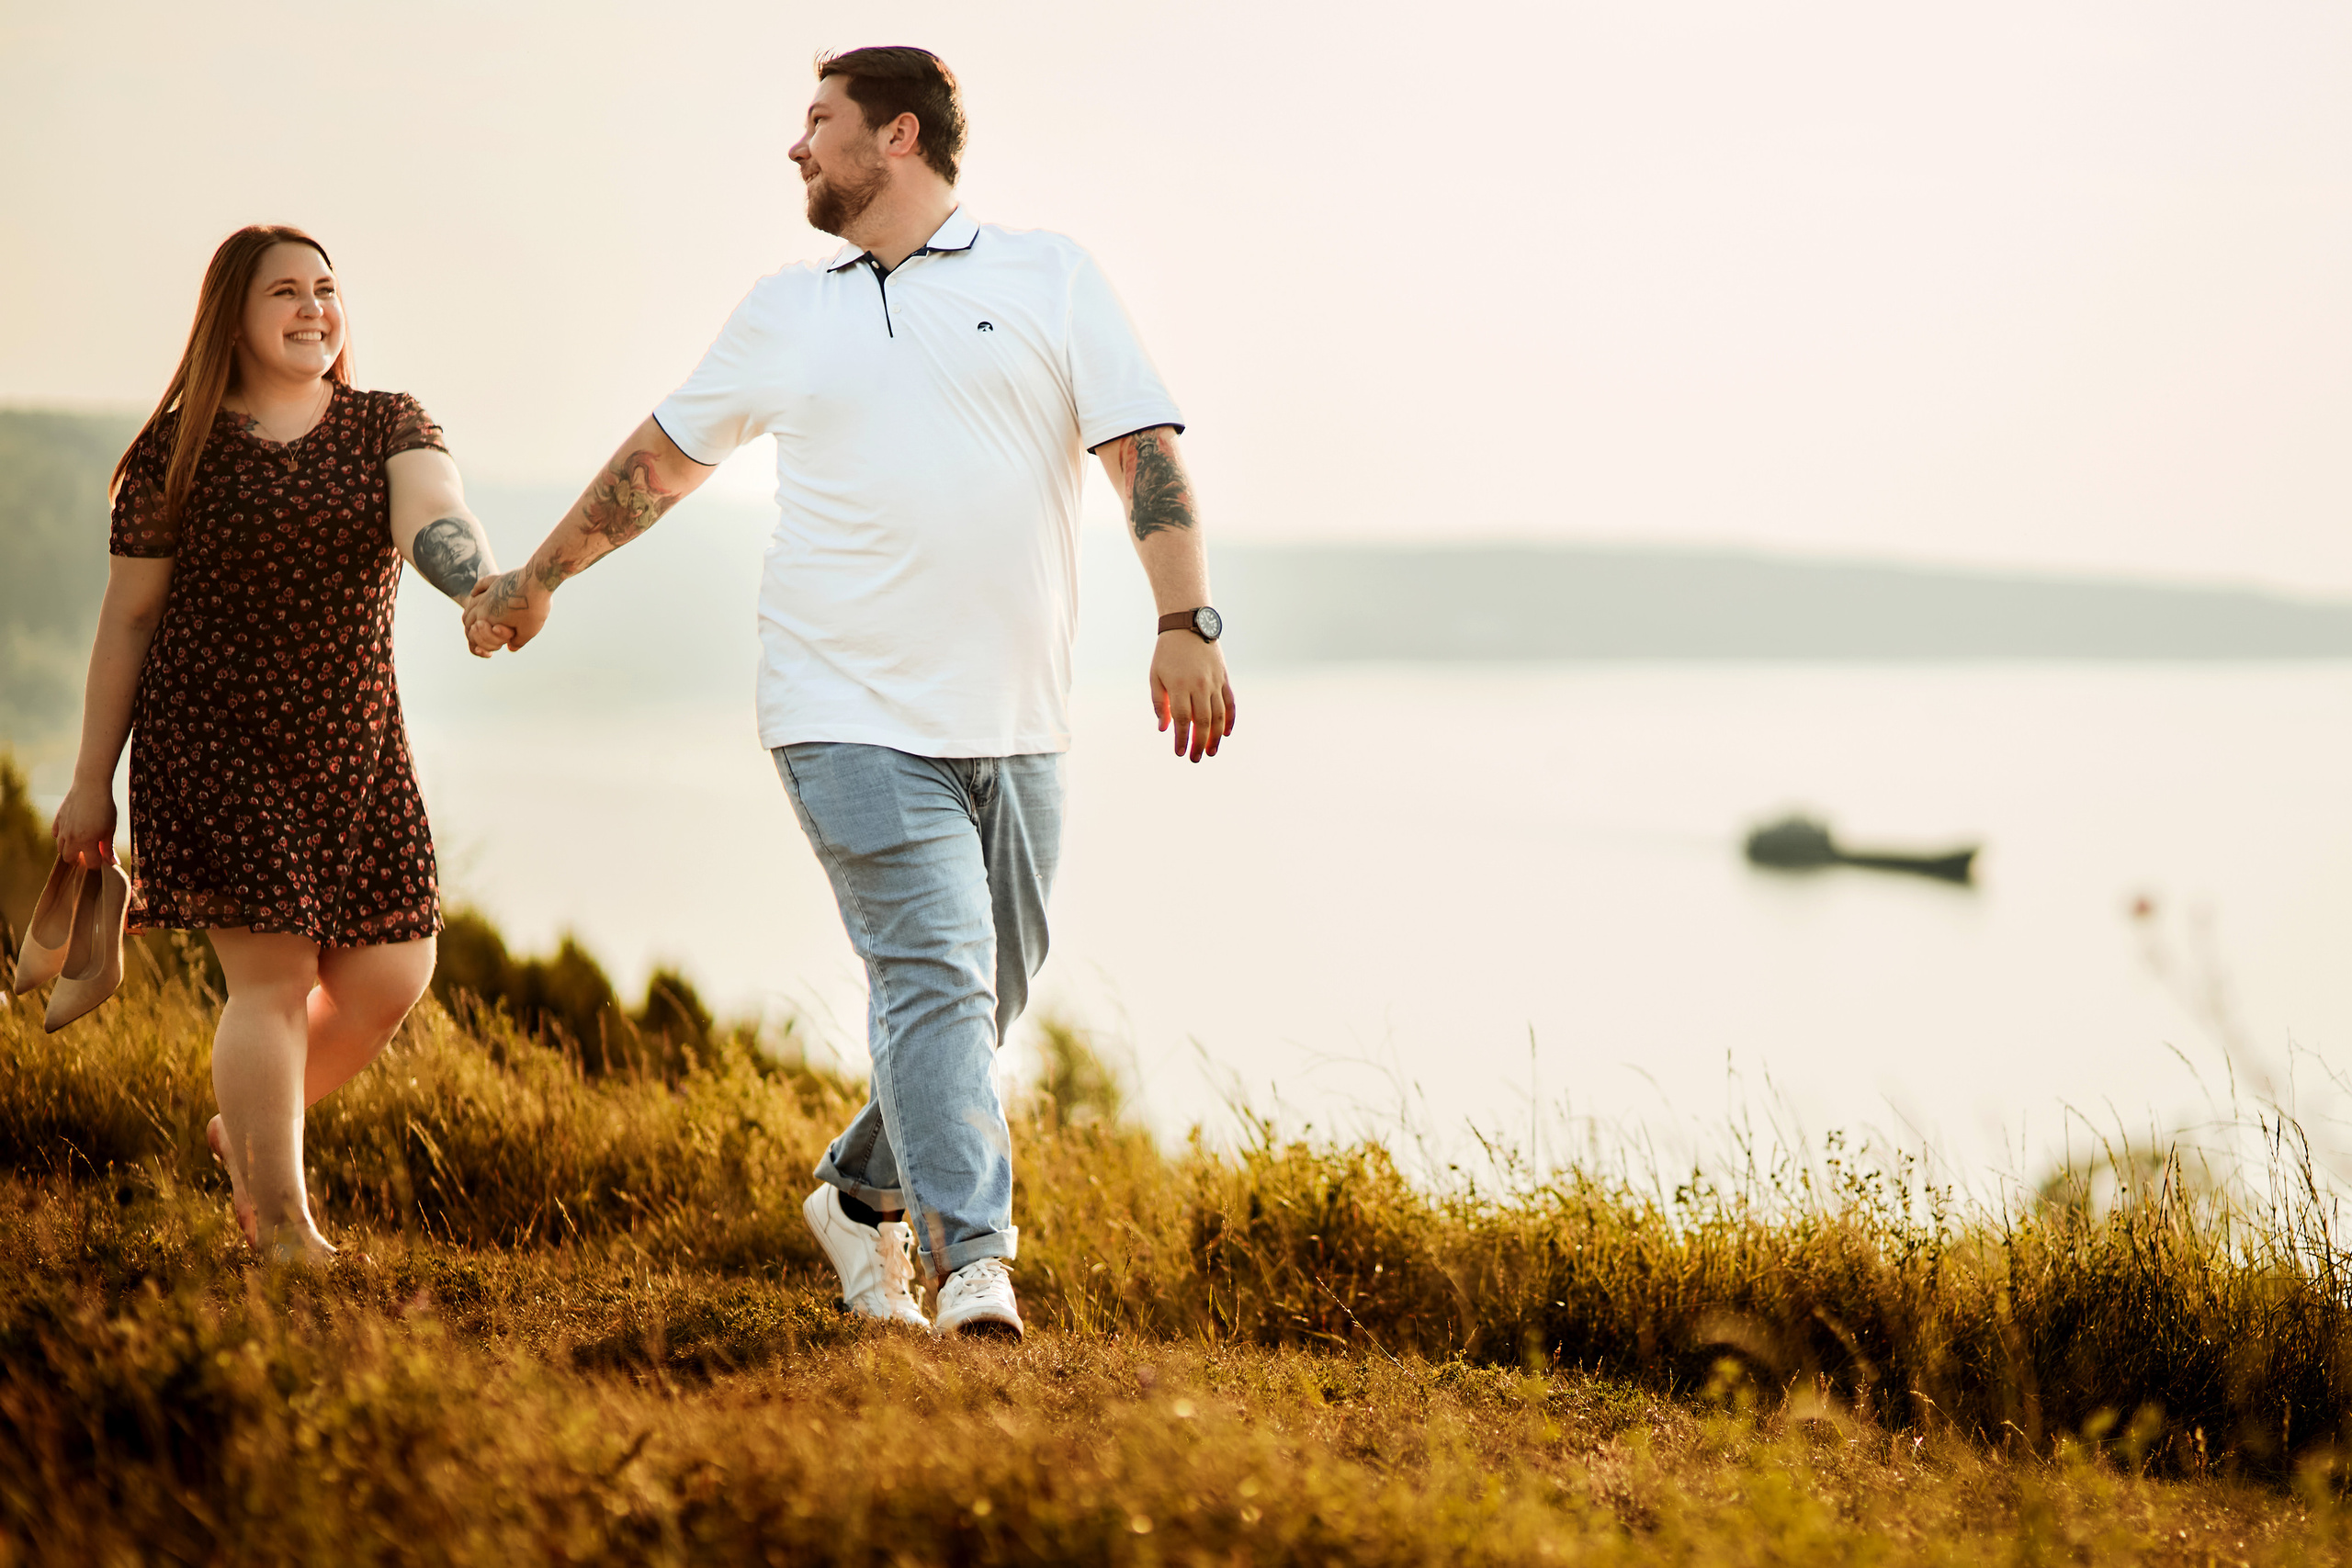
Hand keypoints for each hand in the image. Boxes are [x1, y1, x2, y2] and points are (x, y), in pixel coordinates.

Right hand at [51, 781, 118, 868]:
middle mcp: (71, 838)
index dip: (98, 863)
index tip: (102, 858)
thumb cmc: (104, 807)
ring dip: (69, 848)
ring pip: (60, 847)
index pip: (91, 863)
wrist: (90, 786)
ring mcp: (62, 829)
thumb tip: (113, 863)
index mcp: (87, 842)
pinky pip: (55, 834)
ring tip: (80, 843)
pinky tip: (71, 831)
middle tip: (88, 854)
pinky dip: (62, 836)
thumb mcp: (110, 828)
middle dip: (78, 859)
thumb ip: (108, 847)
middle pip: (69, 859)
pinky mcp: (57, 820)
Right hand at [463, 567, 545, 654]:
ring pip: (471, 603)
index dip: (477, 646)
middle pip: (467, 619)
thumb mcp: (528, 631)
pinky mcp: (497, 579)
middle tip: (479, 637)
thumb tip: (510, 648)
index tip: (489, 652)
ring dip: (469, 613)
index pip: (472, 636)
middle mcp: (482, 604)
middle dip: (471, 631)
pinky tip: (475, 594)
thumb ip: (517, 642)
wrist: (538, 580)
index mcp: (487, 619)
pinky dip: (476, 590)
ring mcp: (489, 591)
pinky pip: (481, 585)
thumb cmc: (533, 608)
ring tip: (475, 620)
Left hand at [1150, 631, 1234, 761]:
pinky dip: (1230, 719)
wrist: (1187, 626)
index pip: (1180, 720)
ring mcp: (1214, 682)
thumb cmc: (1166, 654)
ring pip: (1218, 715)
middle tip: (1196, 758)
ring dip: (1215, 736)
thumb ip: (1158, 703)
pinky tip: (1225, 733)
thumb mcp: (1155, 677)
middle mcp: (1198, 685)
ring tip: (1211, 751)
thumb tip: (1164, 729)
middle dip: (1199, 743)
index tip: (1180, 752)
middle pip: (1202, 721)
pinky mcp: (1224, 678)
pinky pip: (1230, 702)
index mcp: (1179, 686)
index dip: (1181, 739)